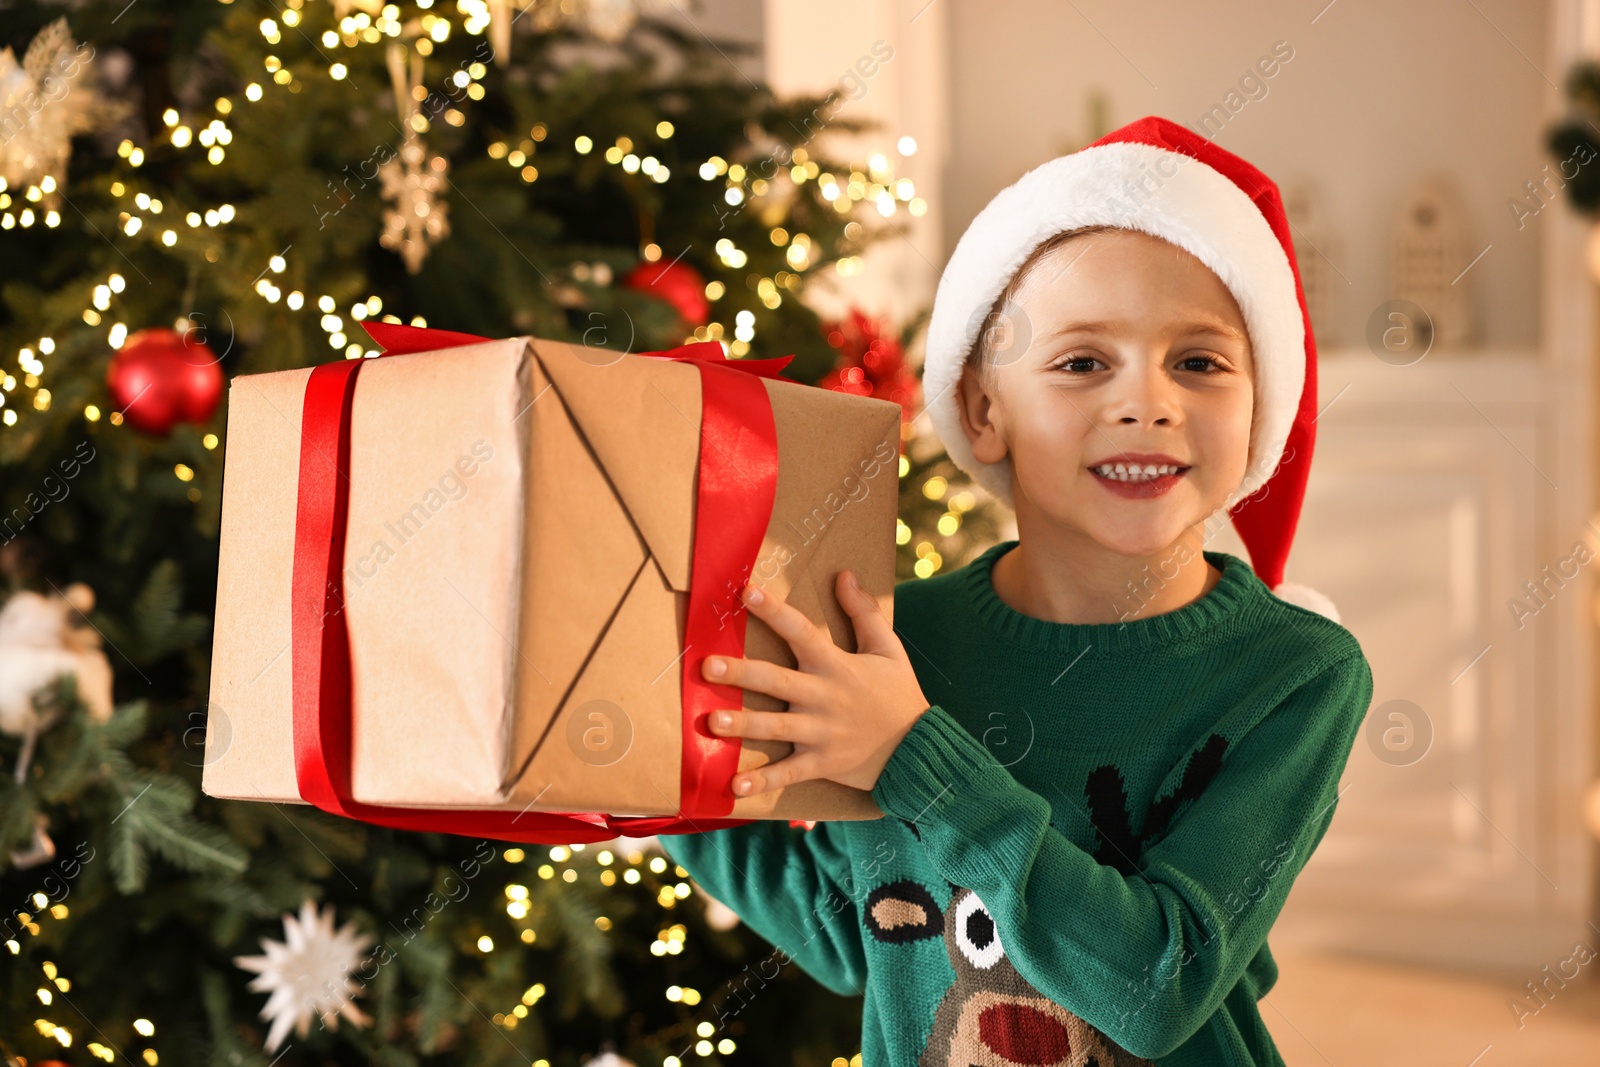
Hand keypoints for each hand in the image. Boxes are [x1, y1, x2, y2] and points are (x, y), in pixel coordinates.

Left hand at [700, 569, 930, 795]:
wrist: (920, 749)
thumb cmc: (900, 694)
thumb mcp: (888, 648)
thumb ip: (864, 612)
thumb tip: (844, 573)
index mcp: (836, 665)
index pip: (801, 632)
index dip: (775, 612)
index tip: (747, 593)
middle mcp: (823, 697)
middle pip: (776, 681)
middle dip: (742, 673)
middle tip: (707, 666)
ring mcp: (820, 733)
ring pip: (775, 727)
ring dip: (743, 725)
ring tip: (711, 721)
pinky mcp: (821, 763)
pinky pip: (787, 774)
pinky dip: (762, 782)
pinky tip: (733, 787)